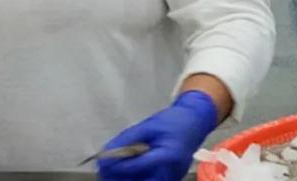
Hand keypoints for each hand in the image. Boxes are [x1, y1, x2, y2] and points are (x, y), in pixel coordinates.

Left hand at [97, 91, 218, 180]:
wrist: (194, 122)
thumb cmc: (172, 121)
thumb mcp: (146, 126)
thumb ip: (125, 141)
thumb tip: (105, 154)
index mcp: (167, 156)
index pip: (136, 167)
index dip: (116, 166)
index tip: (102, 162)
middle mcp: (171, 171)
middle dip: (119, 178)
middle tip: (105, 170)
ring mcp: (172, 177)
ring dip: (127, 178)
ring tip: (113, 171)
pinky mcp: (171, 179)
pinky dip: (137, 178)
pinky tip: (127, 171)